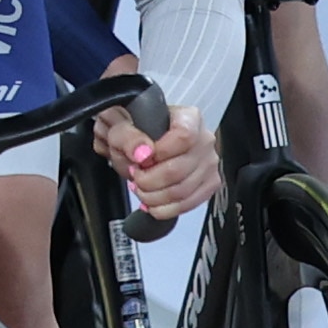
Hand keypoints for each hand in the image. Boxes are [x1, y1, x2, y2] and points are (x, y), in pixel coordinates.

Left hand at [95, 97, 223, 221]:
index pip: (184, 136)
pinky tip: (152, 203)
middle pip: (181, 168)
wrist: (134, 144)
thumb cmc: (133, 132)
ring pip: (183, 190)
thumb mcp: (120, 127)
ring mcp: (207, 164)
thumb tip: (144, 152)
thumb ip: (128, 136)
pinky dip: (165, 209)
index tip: (142, 159)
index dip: (161, 153)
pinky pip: (189, 204)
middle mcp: (203, 139)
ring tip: (141, 189)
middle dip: (150, 180)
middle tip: (135, 177)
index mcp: (188, 118)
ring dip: (155, 197)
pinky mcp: (206, 185)